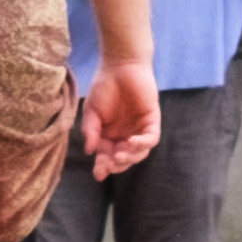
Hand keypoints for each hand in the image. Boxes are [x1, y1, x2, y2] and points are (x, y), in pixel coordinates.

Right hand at [81, 60, 163, 179]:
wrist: (120, 66)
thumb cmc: (103, 87)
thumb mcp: (91, 111)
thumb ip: (91, 130)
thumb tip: (90, 151)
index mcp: (109, 136)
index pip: (107, 157)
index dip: (103, 167)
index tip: (98, 175)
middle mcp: (125, 136)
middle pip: (124, 158)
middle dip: (116, 165)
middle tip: (109, 164)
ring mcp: (139, 129)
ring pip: (139, 153)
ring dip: (130, 157)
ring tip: (119, 156)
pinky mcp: (151, 121)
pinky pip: (151, 138)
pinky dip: (143, 143)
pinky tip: (132, 142)